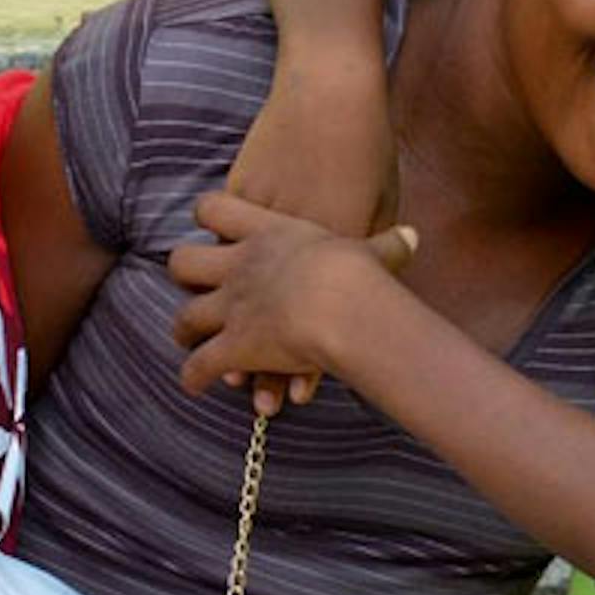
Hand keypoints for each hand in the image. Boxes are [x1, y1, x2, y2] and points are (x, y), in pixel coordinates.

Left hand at [168, 190, 415, 410]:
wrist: (338, 301)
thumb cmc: (358, 269)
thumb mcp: (372, 246)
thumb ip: (384, 243)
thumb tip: (411, 236)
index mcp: (265, 233)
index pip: (215, 209)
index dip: (207, 215)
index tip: (211, 225)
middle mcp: (238, 267)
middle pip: (183, 263)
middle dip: (184, 277)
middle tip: (196, 288)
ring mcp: (231, 307)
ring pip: (185, 317)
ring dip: (185, 332)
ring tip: (189, 341)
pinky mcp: (232, 347)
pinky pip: (199, 366)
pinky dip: (193, 378)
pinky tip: (195, 385)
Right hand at [222, 64, 398, 415]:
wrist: (329, 90)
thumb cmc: (367, 146)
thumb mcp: (380, 202)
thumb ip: (375, 247)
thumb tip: (374, 272)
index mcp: (329, 249)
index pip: (310, 322)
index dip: (300, 367)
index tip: (296, 396)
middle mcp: (285, 244)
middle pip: (254, 316)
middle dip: (246, 361)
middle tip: (246, 387)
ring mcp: (253, 219)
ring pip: (208, 280)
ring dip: (198, 314)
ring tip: (198, 338)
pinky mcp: (235, 194)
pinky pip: (212, 240)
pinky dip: (204, 264)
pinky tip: (196, 284)